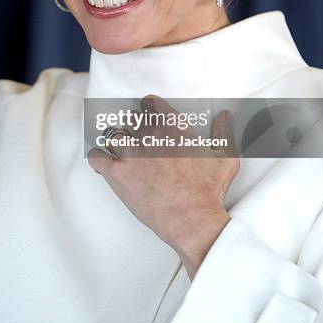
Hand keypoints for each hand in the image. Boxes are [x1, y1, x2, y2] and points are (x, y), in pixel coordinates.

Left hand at [87, 95, 239, 279]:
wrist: (192, 219)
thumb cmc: (208, 192)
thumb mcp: (225, 158)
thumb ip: (223, 133)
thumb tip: (225, 116)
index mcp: (173, 127)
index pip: (150, 103)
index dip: (148, 109)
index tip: (149, 117)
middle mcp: (150, 136)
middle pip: (131, 119)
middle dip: (134, 128)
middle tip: (138, 142)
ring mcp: (131, 154)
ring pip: (113, 134)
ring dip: (116, 142)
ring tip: (121, 153)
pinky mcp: (118, 174)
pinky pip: (97, 157)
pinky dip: (98, 159)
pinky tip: (105, 165)